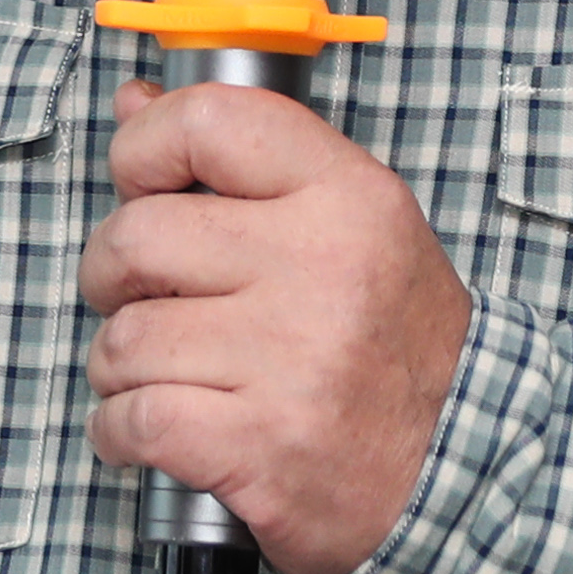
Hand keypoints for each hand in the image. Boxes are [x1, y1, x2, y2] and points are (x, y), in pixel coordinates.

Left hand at [80, 77, 471, 573]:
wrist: (462, 472)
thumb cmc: (393, 345)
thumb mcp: (349, 227)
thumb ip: (243, 162)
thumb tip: (135, 101)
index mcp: (348, 198)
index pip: (208, 122)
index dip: (145, 147)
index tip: (138, 182)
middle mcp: (322, 269)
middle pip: (137, 237)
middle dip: (111, 275)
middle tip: (136, 298)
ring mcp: (290, 361)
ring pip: (124, 339)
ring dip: (120, 365)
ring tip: (163, 374)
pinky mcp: (259, 446)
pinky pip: (130, 419)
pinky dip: (117, 431)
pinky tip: (143, 430)